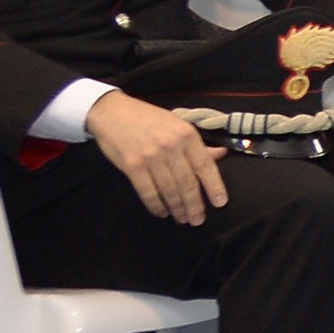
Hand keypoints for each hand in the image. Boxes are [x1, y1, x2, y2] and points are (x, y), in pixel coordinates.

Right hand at [88, 91, 229, 226]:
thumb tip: (221, 154)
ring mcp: (151, 157)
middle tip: (198, 220)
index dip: (214, 187)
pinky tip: (161, 212)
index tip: (220, 203)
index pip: (205, 166)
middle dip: (194, 205)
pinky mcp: (132, 166)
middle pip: (188, 182)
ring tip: (182, 218)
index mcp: (187, 135)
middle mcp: (171, 147)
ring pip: (169, 189)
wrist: (112, 112)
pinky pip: (147, 192)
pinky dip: (156, 205)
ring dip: (177, 208)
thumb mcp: (178, 125)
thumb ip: (198, 144)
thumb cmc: (148, 118)